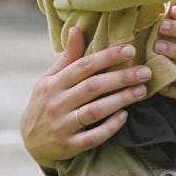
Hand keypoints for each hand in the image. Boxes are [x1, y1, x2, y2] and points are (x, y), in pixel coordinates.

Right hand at [20, 27, 151, 167]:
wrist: (30, 141)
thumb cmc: (46, 102)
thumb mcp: (49, 79)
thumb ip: (67, 58)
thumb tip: (76, 29)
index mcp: (53, 83)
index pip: (83, 66)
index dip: (107, 57)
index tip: (130, 49)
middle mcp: (56, 103)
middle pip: (92, 87)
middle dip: (120, 78)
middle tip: (145, 72)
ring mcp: (62, 125)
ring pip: (94, 111)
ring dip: (120, 100)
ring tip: (142, 91)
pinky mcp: (68, 146)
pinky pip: (92, 137)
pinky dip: (109, 127)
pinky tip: (124, 117)